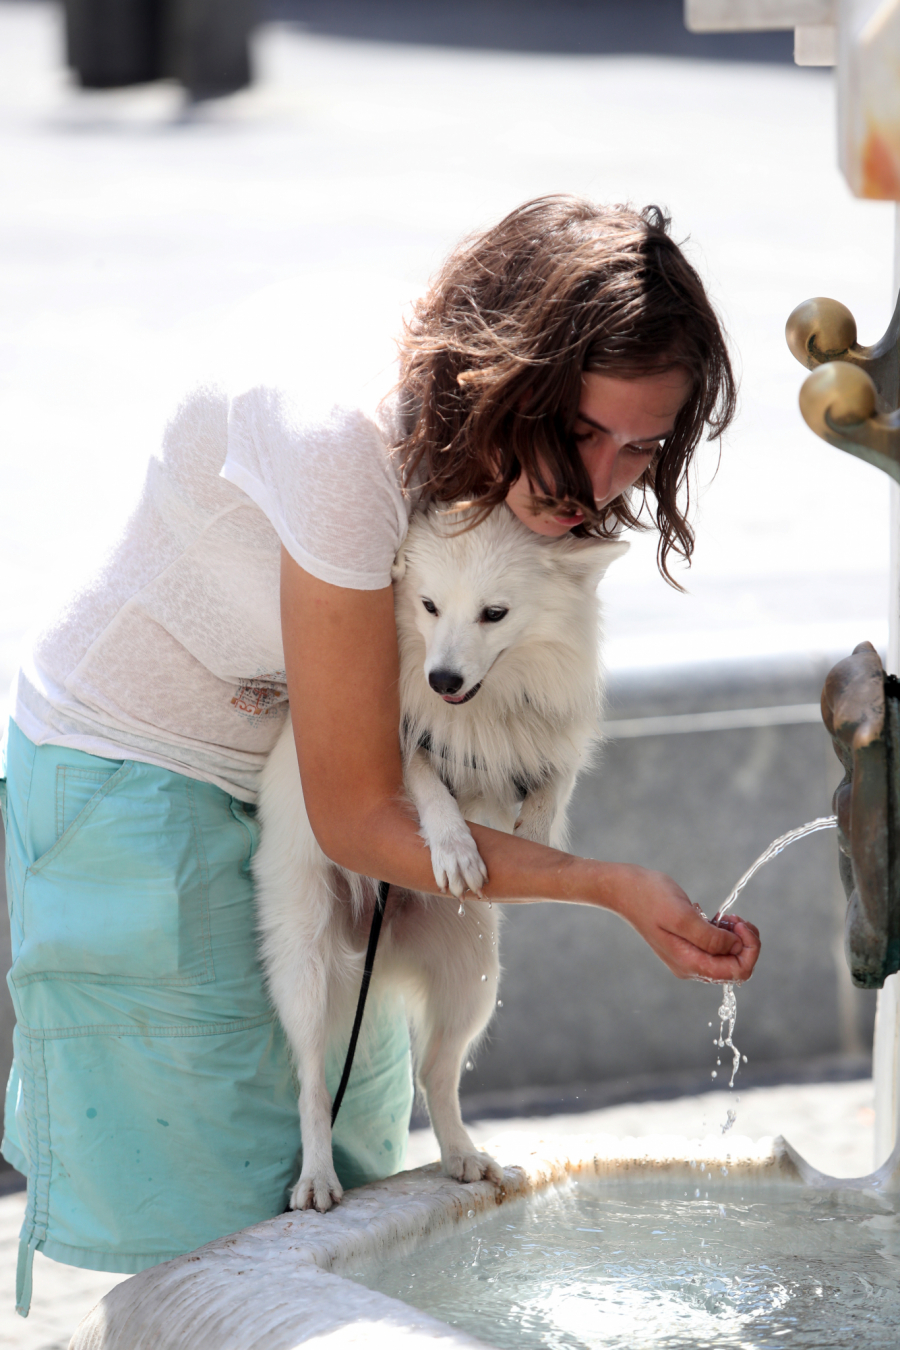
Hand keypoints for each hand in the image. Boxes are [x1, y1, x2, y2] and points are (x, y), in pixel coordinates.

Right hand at [609, 865, 760, 982]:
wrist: (624, 890)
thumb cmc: (650, 897)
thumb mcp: (683, 915)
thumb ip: (710, 937)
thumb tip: (736, 947)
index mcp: (690, 963)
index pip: (737, 972)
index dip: (749, 949)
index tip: (739, 924)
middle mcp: (690, 967)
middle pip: (735, 968)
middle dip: (745, 944)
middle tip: (736, 919)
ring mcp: (687, 958)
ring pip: (727, 959)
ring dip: (736, 938)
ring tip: (726, 917)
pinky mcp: (686, 946)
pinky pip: (716, 950)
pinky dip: (724, 935)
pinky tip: (717, 919)